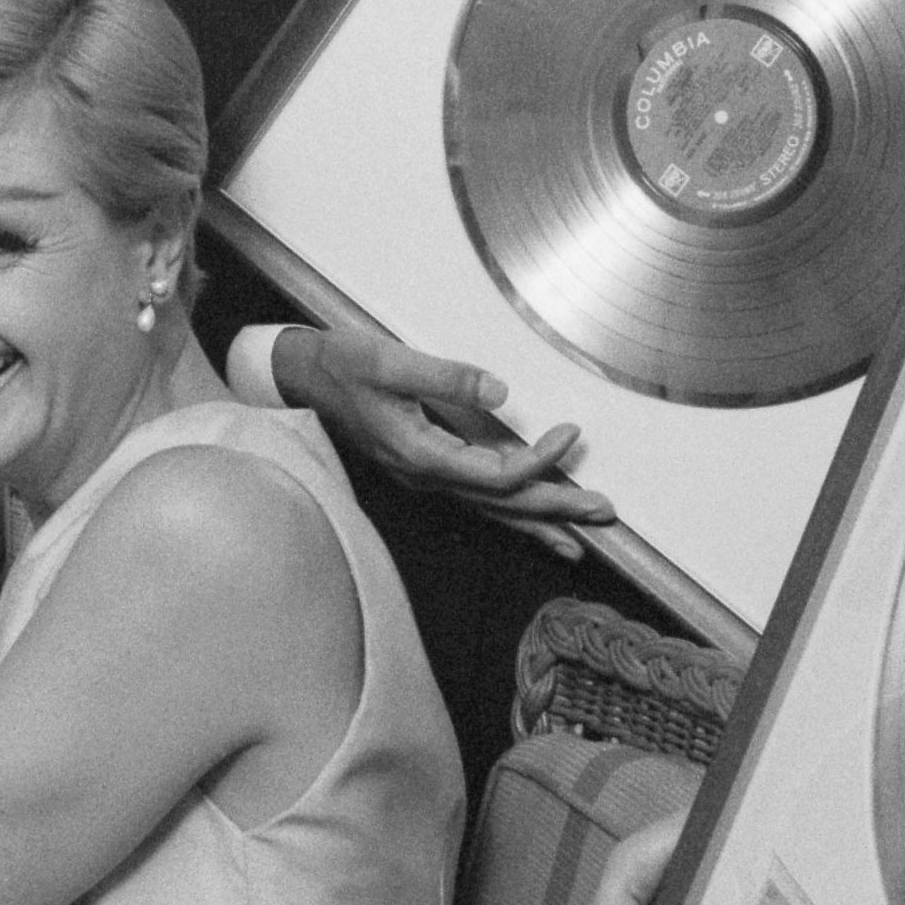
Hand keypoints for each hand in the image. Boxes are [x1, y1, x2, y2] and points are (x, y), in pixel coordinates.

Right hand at [272, 321, 609, 550]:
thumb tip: (501, 393)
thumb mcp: (389, 361)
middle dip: (555, 510)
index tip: (571, 432)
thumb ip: (445, 377)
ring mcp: (425, 478)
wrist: (300, 377)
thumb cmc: (342, 365)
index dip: (539, 461)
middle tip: (603, 513)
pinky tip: (527, 522)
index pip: (496, 474)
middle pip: (502, 505)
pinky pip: (476, 500)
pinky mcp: (425, 468)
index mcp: (421, 455)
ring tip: (578, 543)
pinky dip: (508, 514)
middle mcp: (426, 476)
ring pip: (490, 511)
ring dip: (535, 524)